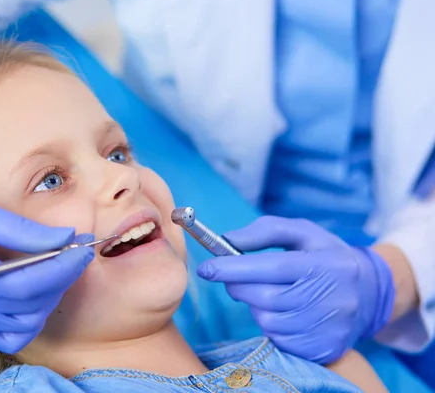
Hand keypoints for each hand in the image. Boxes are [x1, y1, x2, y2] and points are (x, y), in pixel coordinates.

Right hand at [0, 176, 94, 352]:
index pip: (27, 283)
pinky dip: (27, 320)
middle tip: (75, 254)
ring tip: (56, 271)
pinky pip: (3, 338)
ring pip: (21, 329)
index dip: (62, 266)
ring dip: (47, 302)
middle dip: (61, 280)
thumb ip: (19, 229)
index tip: (83, 246)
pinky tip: (34, 294)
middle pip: (28, 307)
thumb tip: (64, 236)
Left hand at [197, 216, 394, 363]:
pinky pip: (279, 338)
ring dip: (254, 305)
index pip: (271, 268)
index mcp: (323, 265)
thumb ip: (265, 231)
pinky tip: (280, 310)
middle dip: (238, 286)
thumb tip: (227, 240)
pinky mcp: (323, 348)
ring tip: (265, 291)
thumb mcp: (303, 232)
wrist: (370, 292)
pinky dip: (270, 323)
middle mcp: (329, 298)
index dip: (234, 269)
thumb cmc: (326, 255)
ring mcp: (327, 327)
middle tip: (231, 277)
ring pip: (268, 320)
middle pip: (265, 298)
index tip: (208, 268)